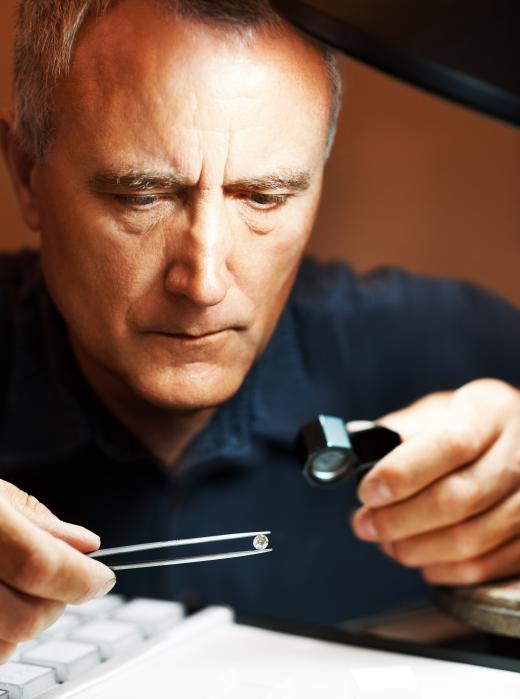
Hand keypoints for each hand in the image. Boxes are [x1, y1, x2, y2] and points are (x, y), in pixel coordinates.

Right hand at [0, 480, 114, 660]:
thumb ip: (39, 523)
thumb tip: (87, 546)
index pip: (39, 565)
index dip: (81, 577)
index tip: (102, 578)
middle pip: (24, 617)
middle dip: (57, 604)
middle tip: (64, 582)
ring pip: (1, 648)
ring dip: (23, 628)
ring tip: (19, 593)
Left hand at [351, 379, 519, 585]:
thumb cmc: (470, 425)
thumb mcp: (438, 411)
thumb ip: (398, 429)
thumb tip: (351, 448)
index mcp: (490, 410)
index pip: (451, 444)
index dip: (404, 473)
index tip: (367, 490)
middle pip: (460, 497)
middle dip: (399, 518)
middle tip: (364, 524)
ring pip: (472, 538)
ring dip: (416, 548)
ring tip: (386, 542)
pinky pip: (486, 566)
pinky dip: (445, 570)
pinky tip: (421, 558)